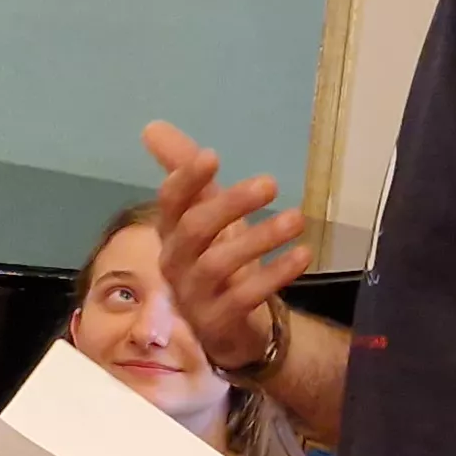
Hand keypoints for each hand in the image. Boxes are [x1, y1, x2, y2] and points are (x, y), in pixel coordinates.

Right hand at [140, 122, 311, 374]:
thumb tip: (152, 128)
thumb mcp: (208, 214)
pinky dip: (275, 274)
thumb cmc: (218, 260)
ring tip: (297, 219)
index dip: (187, 179)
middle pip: (194, 229)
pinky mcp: (217, 322)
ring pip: (218, 264)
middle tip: (271, 184)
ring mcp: (194, 296)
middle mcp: (175, 264)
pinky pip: (244, 297)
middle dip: (230, 203)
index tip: (213, 155)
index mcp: (170, 233)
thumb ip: (188, 174)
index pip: (170, 202)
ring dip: (259, 238)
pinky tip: (303, 254)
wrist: (232, 328)